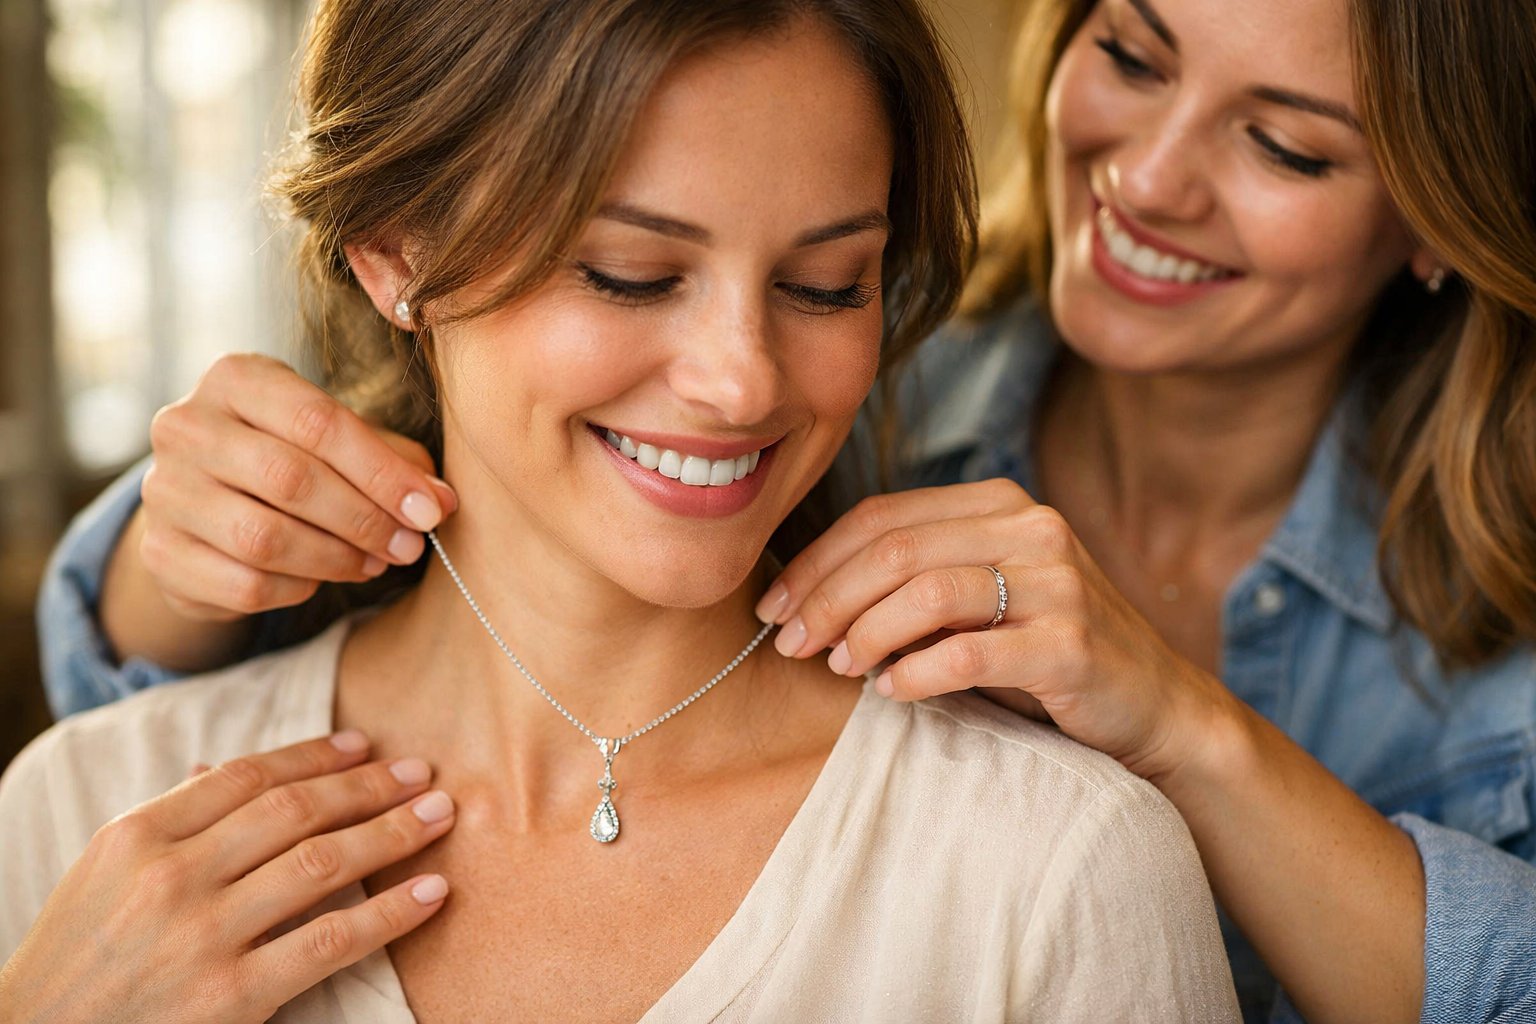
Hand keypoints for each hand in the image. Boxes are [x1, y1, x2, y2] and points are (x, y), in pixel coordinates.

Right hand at [0, 732, 455, 1023]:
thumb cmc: (78, 958)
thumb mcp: (104, 875)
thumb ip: (172, 823)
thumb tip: (222, 769)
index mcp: (137, 835)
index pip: (247, 776)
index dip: (315, 756)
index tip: (364, 746)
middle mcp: (171, 876)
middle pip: (293, 810)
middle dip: (368, 786)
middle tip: (421, 772)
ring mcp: (203, 936)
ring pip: (321, 863)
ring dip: (393, 833)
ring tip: (440, 815)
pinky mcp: (232, 997)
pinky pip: (329, 940)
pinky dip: (389, 913)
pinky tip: (429, 893)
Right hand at [139, 353, 458, 621]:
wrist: (208, 502)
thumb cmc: (294, 456)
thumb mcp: (342, 439)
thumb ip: (394, 462)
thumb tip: (441, 502)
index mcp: (236, 378)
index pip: (318, 422)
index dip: (382, 473)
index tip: (431, 511)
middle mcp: (186, 426)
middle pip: (291, 479)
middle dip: (365, 519)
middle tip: (410, 546)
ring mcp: (164, 491)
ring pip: (264, 537)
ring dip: (337, 558)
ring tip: (376, 562)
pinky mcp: (160, 552)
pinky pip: (244, 583)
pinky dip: (297, 588)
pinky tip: (322, 579)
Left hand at [757, 479, 1229, 781]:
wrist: (1153, 708)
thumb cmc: (1044, 655)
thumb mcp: (982, 598)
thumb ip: (917, 578)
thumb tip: (807, 594)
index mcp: (1000, 504)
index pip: (883, 517)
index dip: (816, 560)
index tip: (773, 606)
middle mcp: (1031, 528)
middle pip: (896, 550)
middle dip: (827, 597)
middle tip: (790, 643)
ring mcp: (1057, 582)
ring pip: (927, 591)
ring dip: (866, 632)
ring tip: (839, 667)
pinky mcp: (1072, 643)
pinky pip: (969, 651)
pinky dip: (916, 673)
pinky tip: (891, 692)